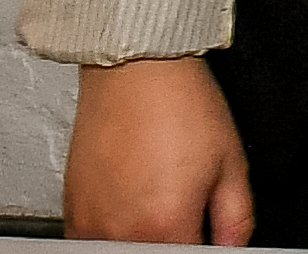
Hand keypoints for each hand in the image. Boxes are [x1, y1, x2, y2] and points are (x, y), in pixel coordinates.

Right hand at [63, 55, 251, 244]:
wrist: (136, 71)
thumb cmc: (180, 106)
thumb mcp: (231, 163)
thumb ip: (237, 218)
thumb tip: (233, 247)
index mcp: (166, 226)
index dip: (204, 247)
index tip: (208, 236)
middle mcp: (122, 233)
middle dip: (176, 241)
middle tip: (187, 209)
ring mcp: (89, 225)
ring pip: (123, 252)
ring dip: (143, 239)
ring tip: (159, 198)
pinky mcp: (71, 213)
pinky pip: (93, 241)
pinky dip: (116, 232)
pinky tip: (134, 200)